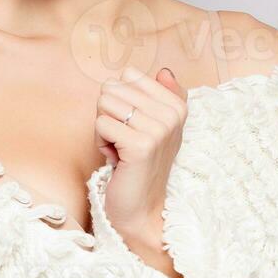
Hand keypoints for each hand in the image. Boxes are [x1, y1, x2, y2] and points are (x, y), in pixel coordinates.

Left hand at [94, 64, 187, 246]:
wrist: (141, 206)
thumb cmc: (139, 163)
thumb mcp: (155, 126)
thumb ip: (160, 96)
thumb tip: (165, 71)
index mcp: (177, 104)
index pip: (127, 75)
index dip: (120, 100)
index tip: (132, 126)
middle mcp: (172, 114)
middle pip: (112, 88)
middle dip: (108, 114)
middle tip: (123, 140)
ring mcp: (159, 129)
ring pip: (104, 104)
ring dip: (103, 129)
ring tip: (120, 149)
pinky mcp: (141, 145)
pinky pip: (101, 124)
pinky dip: (100, 143)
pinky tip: (116, 158)